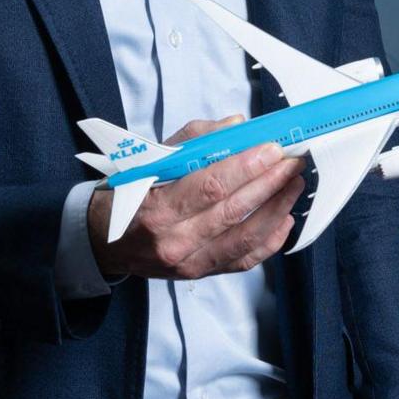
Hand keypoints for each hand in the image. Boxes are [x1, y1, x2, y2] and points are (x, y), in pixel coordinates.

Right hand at [88, 117, 304, 279]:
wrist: (104, 241)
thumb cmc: (131, 193)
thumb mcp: (152, 160)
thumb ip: (196, 140)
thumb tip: (237, 126)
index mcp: (156, 208)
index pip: (210, 186)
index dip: (246, 167)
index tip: (273, 148)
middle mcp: (173, 241)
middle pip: (233, 211)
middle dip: (270, 182)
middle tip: (293, 161)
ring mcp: (188, 262)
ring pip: (246, 238)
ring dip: (278, 208)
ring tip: (294, 184)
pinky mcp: (200, 273)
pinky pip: (245, 260)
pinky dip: (270, 240)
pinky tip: (285, 218)